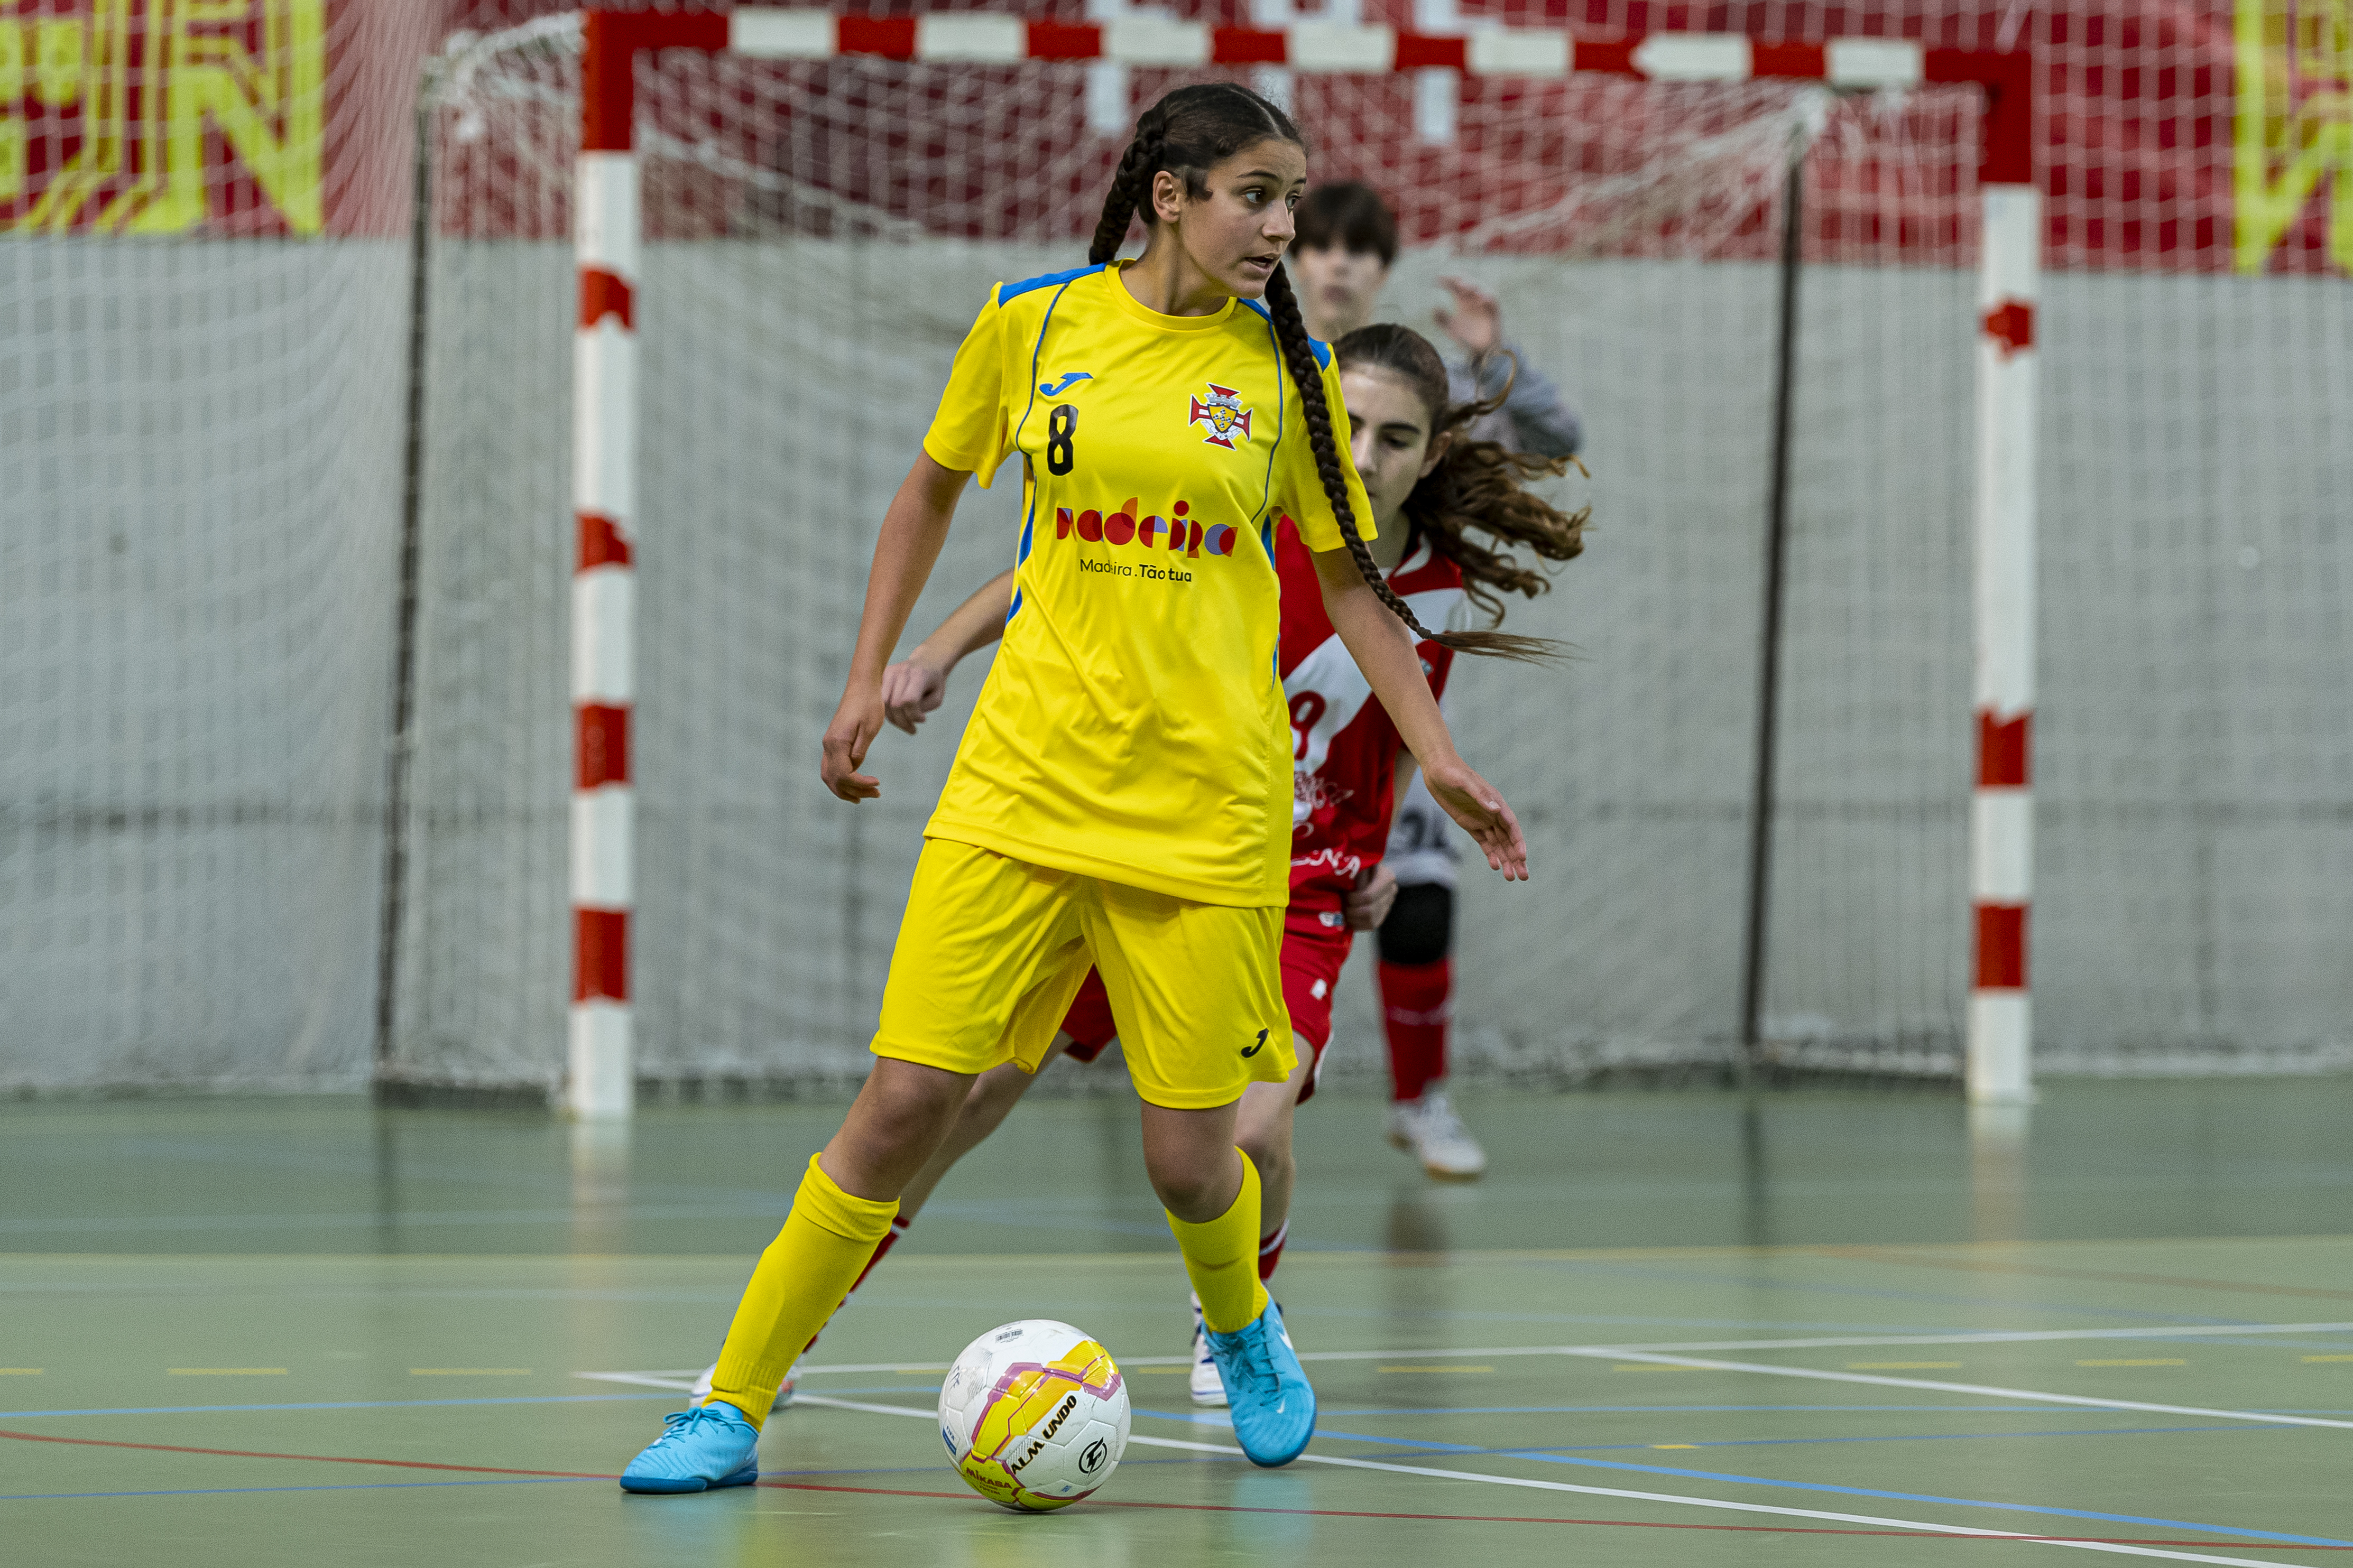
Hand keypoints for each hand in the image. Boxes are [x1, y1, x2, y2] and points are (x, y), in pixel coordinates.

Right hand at [821, 687, 884, 801]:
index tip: (877, 784)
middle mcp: (828, 746)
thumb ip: (860, 751)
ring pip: (829, 776)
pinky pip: (832, 768)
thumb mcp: (869, 729)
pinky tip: (855, 784)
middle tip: (875, 794)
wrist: (862, 687)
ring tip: (864, 796)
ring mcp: (828, 745)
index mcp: (836, 743)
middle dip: (853, 791)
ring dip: (845, 789)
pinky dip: (842, 780)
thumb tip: (855, 769)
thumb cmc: (869, 705)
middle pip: (834, 780)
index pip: (843, 775)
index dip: (860, 784)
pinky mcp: (833, 743)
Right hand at [880, 654, 948, 734]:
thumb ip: (924, 708)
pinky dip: (887, 711)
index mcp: (919, 675)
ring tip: (904, 724)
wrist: (927, 661)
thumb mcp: (937, 697)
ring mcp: (890, 672)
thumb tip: (908, 716)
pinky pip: (880, 699)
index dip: (914, 715)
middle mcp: (902, 671)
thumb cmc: (934, 682)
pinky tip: (897, 715)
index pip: (909, 700)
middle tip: (912, 729)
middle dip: (903, 721)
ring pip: (884, 703)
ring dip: (893, 719)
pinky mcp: (882, 674)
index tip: (923, 719)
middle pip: (895, 704)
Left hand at [1343, 862, 1398, 929]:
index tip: (1343, 895)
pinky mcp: (1383, 914)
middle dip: (1351, 911)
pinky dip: (1357, 925)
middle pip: (1369, 911)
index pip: (1368, 896)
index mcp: (1386, 877)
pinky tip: (1348, 919)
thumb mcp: (1357, 865)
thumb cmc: (1358, 865)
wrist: (1365, 871)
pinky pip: (1371, 925)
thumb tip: (1346, 889)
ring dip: (1353, 919)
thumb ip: (1354, 874)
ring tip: (1343, 913)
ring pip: (1371, 921)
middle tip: (1340, 907)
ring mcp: (1388, 904)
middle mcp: (1391, 892)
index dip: (1352, 899)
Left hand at [1420, 754, 1527, 880]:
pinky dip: (1490, 854)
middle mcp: (1493, 813)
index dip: (1517, 842)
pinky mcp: (1470, 824)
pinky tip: (1495, 866)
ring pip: (1498, 844)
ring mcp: (1482, 820)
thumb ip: (1481, 796)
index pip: (1511, 826)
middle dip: (1516, 857)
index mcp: (1496, 802)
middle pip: (1508, 839)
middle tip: (1523, 876)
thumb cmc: (1452, 772)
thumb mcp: (1465, 782)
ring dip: (1505, 859)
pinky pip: (1484, 842)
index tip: (1522, 857)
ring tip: (1510, 877)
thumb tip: (1496, 809)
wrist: (1438, 770)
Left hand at [1434, 276, 1502, 359]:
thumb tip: (1434, 308)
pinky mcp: (1494, 311)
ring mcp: (1484, 304)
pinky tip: (1479, 299)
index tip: (1437, 280)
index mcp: (1462, 301)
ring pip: (1481, 288)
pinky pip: (1493, 301)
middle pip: (1467, 282)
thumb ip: (1442, 320)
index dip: (1447, 280)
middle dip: (1459, 279)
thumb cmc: (1467, 339)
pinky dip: (1487, 297)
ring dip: (1472, 285)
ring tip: (1461, 286)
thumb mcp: (1451, 330)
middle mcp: (1473, 299)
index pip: (1455, 285)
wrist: (1482, 352)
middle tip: (1450, 279)